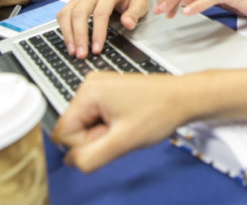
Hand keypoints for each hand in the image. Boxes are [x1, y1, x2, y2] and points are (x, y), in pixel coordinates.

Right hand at [52, 71, 189, 171]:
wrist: (184, 98)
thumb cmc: (160, 111)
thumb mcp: (122, 142)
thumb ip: (90, 157)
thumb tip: (70, 161)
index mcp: (88, 91)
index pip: (63, 133)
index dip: (85, 144)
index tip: (108, 137)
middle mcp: (90, 85)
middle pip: (74, 128)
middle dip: (96, 138)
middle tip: (121, 132)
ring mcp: (99, 88)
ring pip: (86, 126)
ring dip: (104, 134)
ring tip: (127, 126)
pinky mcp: (108, 93)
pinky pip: (97, 119)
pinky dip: (110, 127)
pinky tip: (127, 122)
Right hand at [57, 0, 151, 58]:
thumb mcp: (141, 1)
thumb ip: (134, 13)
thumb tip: (128, 24)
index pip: (101, 12)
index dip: (98, 32)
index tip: (97, 48)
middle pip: (80, 12)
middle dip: (79, 35)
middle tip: (81, 54)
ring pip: (68, 12)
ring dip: (68, 34)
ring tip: (73, 51)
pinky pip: (63, 13)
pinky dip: (63, 28)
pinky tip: (68, 41)